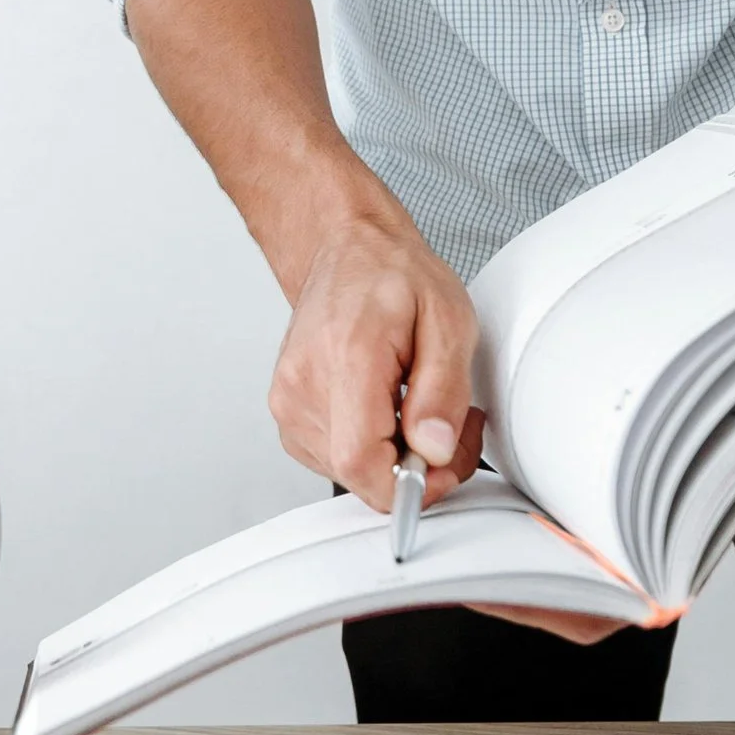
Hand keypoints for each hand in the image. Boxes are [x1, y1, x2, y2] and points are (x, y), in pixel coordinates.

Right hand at [272, 206, 479, 507]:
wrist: (347, 251)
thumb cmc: (393, 275)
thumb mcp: (448, 318)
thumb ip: (443, 389)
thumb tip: (434, 449)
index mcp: (346, 356)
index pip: (361, 461)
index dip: (408, 483)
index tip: (443, 464)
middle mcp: (303, 384)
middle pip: (358, 473)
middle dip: (414, 468)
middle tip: (448, 424)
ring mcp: (287, 401)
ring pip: (348, 471)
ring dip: (393, 459)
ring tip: (417, 408)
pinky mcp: (286, 412)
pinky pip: (333, 459)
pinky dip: (369, 448)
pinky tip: (387, 412)